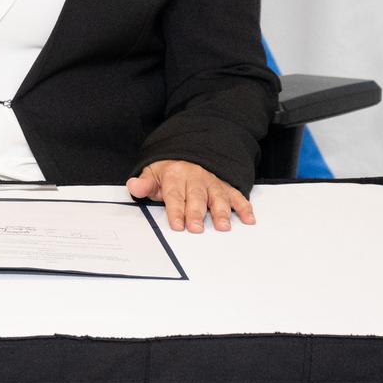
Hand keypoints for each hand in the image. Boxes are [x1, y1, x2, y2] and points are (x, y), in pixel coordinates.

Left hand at [126, 160, 254, 232]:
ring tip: (224, 227)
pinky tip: (249, 219)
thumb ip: (143, 183)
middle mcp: (195, 177)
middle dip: (197, 213)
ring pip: (217, 196)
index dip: (175, 210)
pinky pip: (236, 195)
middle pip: (196, 196)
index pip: (174, 194)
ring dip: (221, 211)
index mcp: (174, 175)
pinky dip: (244, 207)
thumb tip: (133, 187)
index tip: (177, 225)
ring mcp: (212, 181)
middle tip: (197, 229)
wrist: (187, 153)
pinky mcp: (225, 185)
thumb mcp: (152, 173)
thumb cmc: (168, 171)